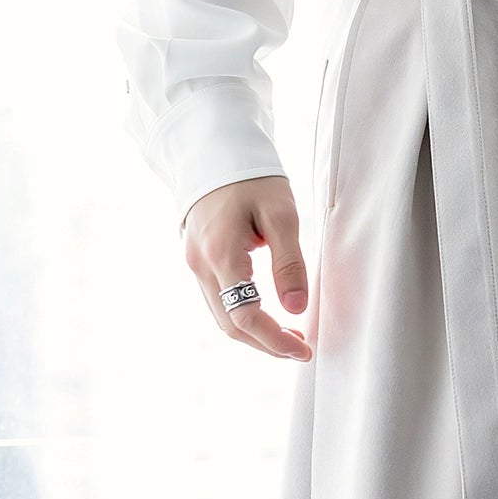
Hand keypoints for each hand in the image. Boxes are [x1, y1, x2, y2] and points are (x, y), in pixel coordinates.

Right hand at [183, 176, 311, 361]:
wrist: (215, 149)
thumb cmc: (252, 176)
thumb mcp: (281, 214)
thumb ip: (288, 263)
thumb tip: (296, 309)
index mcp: (220, 254)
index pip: (246, 316)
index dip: (275, 340)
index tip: (304, 349)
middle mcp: (200, 264)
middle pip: (230, 324)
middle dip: (266, 343)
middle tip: (300, 347)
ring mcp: (194, 263)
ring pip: (222, 316)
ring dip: (254, 333)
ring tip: (289, 334)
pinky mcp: (196, 259)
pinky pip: (218, 300)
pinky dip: (242, 315)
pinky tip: (267, 314)